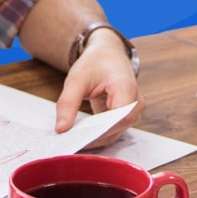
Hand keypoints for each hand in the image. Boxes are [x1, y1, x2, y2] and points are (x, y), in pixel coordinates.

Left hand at [53, 30, 143, 148]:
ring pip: (113, 134)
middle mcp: (135, 103)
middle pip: (116, 128)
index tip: (78, 137)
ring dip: (93, 139)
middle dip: (92, 137)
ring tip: (71, 141)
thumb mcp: (77, 78)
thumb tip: (61, 129)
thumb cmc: (95, 63)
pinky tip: (80, 137)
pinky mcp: (125, 119)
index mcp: (126, 86)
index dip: (100, 129)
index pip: (119, 116)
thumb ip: (68, 103)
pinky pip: (111, 133)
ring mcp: (133, 113)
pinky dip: (95, 136)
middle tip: (68, 143)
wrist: (108, 55)